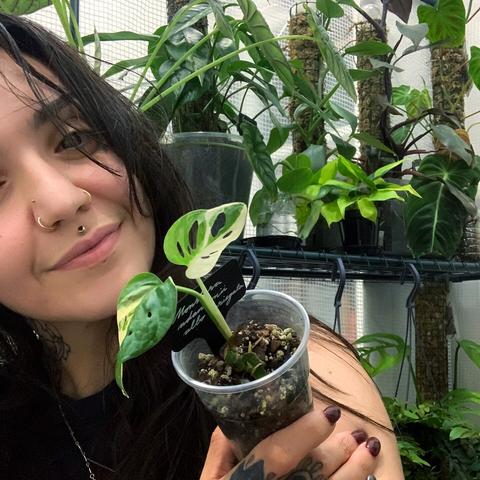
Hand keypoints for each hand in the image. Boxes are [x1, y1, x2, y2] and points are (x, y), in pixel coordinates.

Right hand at [200, 406, 379, 479]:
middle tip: (357, 433)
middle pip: (312, 475)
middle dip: (339, 452)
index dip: (305, 432)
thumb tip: (238, 418)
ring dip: (355, 472)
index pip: (276, 455)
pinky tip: (364, 477)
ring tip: (370, 449)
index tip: (330, 412)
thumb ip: (221, 451)